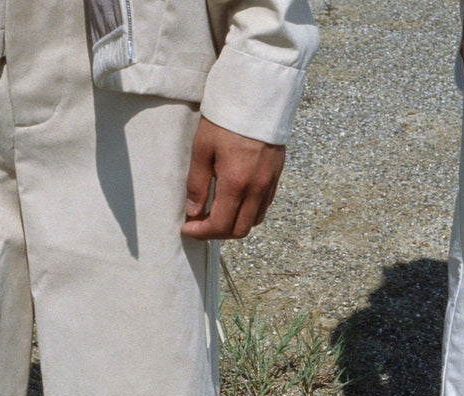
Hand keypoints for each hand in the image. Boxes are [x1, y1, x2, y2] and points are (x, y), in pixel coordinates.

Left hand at [180, 117, 284, 239]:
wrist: (257, 94)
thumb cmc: (225, 119)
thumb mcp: (202, 149)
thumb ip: (197, 184)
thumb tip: (194, 212)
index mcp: (236, 184)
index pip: (220, 225)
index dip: (201, 233)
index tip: (187, 228)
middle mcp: (256, 190)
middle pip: (239, 231)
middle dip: (217, 233)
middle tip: (200, 225)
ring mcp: (269, 184)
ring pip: (253, 222)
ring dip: (234, 225)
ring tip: (216, 214)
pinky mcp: (276, 177)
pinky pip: (263, 207)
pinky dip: (247, 213)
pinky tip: (234, 203)